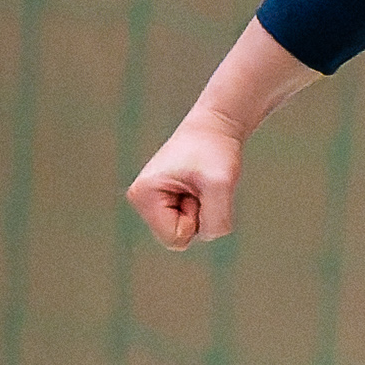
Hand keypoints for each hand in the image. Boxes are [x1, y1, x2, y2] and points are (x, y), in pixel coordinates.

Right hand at [127, 110, 242, 248]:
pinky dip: (205, 207)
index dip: (197, 217)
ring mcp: (153, 202)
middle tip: (201, 185)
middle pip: (180, 238)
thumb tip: (211, 237)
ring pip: (189, 231)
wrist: (216, 127)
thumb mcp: (222, 184)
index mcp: (143, 196)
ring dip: (203, 210)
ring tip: (201, 183)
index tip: (197, 188)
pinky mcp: (166, 202)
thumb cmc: (216, 150)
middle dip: (199, 215)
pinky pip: (192, 223)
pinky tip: (200, 185)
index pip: (176, 238)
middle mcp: (142, 201)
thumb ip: (217, 219)